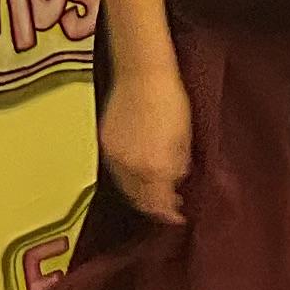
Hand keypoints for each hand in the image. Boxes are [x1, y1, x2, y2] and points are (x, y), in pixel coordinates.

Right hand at [100, 62, 192, 225]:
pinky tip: (138, 171)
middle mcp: (131, 167)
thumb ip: (178, 166)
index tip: (178, 216)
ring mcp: (115, 156)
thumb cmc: (171, 101)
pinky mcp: (105, 144)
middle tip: (169, 205)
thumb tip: (175, 182)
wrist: (143, 74)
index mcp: (155, 167)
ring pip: (125, 187)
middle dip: (154, 206)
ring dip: (140, 193)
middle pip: (140, 200)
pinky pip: (116, 170)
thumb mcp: (185, 138)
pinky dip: (128, 177)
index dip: (169, 214)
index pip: (159, 203)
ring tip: (154, 189)